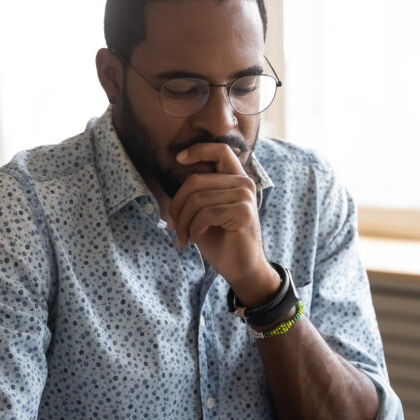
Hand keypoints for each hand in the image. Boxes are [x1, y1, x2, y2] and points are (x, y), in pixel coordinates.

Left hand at [169, 143, 278, 304]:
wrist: (241, 269)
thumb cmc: (221, 241)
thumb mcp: (204, 211)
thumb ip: (197, 192)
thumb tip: (177, 173)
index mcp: (236, 179)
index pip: (220, 150)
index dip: (198, 150)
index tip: (179, 159)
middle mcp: (244, 183)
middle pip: (195, 181)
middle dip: (177, 205)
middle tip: (173, 226)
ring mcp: (246, 197)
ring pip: (197, 199)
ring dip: (183, 222)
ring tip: (183, 237)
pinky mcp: (244, 213)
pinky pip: (206, 214)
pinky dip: (193, 229)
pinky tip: (194, 239)